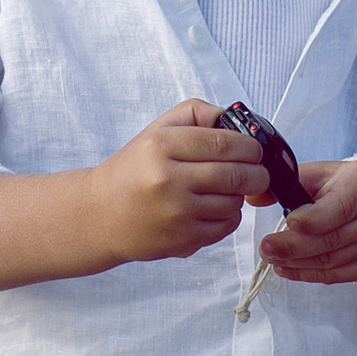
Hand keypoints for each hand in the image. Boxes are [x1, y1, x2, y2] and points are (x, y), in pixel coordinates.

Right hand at [88, 100, 272, 263]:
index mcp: (160, 146)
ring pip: (234, 202)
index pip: (223, 142)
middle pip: (235, 174)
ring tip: (224, 190)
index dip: (249, 147)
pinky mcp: (182, 240)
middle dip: (256, 173)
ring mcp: (175, 213)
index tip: (254, 151)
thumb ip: (196, 115)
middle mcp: (167, 179)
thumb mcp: (156, 131)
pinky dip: (228, 217)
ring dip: (238, 196)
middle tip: (256, 172)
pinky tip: (212, 208)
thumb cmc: (133, 170)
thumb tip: (234, 118)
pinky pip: (225, 226)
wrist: (100, 215)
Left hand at [261, 157, 356, 288]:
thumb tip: (253, 198)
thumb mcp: (325, 173)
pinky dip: (310, 274)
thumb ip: (291, 182)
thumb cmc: (349, 186)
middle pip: (334, 238)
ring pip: (334, 260)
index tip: (288, 222)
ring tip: (272, 258)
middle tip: (265, 248)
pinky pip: (340, 275)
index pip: (341, 206)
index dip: (313, 219)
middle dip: (294, 246)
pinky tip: (289, 269)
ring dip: (298, 263)